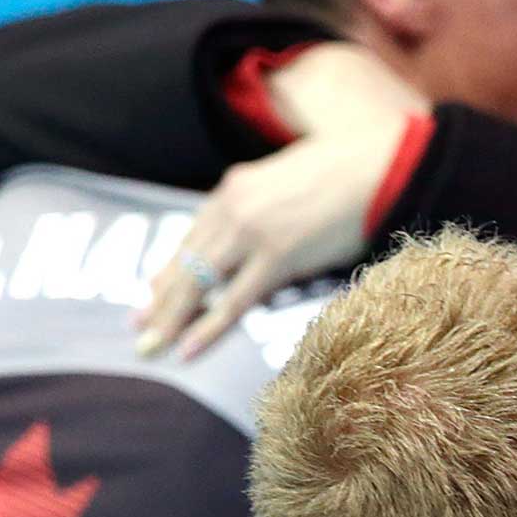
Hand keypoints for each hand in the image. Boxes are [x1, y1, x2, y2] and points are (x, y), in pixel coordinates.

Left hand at [134, 45, 429, 359]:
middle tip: (137, 330)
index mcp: (233, 190)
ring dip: (171, 320)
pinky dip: (207, 327)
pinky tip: (186, 349)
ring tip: (149, 348)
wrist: (378, 166)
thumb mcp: (290, 190)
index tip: (149, 297)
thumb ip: (267, 216)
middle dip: (158, 301)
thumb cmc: (347, 179)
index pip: (191, 240)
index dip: (168, 272)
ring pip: (199, 285)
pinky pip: (232, 301)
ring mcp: (251, 233)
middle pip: (186, 264)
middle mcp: (232, 209)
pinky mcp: (275, 257)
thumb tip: (266, 251)